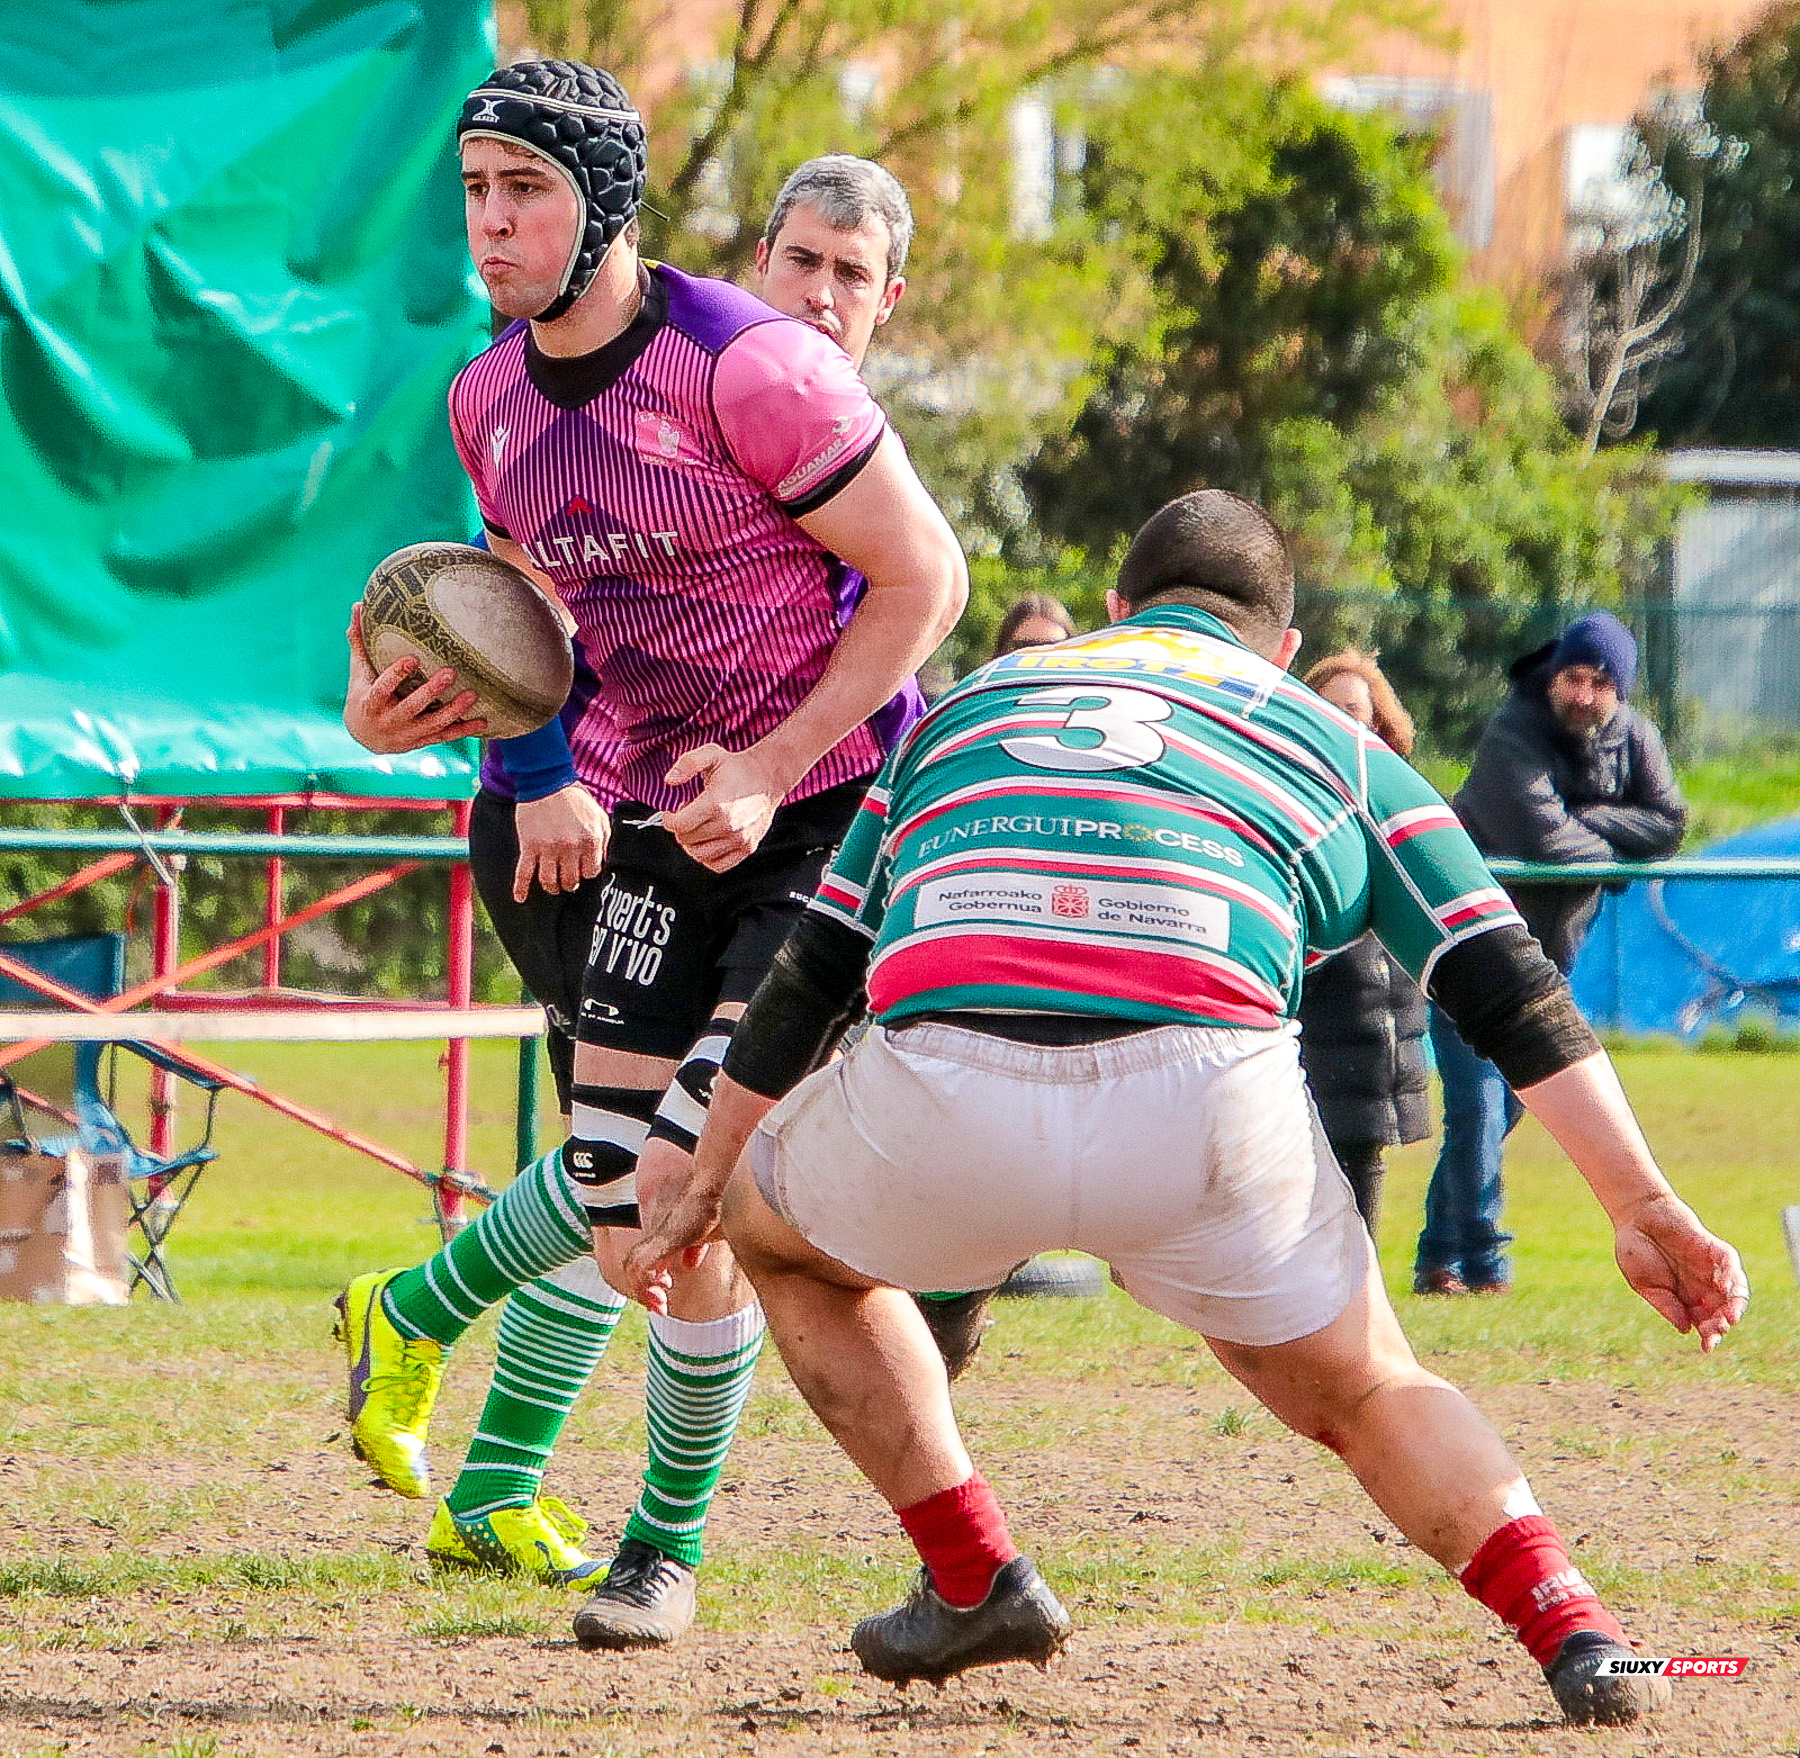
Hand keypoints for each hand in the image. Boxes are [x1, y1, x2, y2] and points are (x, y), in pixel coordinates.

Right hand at [344, 605, 486, 752]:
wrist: (365, 737)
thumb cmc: (363, 695)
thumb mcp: (358, 671)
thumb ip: (359, 641)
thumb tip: (357, 604)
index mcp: (371, 702)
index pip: (382, 688)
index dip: (396, 675)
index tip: (412, 658)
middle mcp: (389, 720)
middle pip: (412, 706)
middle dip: (432, 691)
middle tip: (451, 673)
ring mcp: (408, 733)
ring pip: (433, 723)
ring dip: (454, 711)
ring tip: (473, 695)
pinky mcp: (422, 741)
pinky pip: (445, 736)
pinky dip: (464, 730)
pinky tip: (482, 721)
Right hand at [512, 785, 608, 902]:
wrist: (546, 780)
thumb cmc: (575, 798)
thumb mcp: (599, 816)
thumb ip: (604, 840)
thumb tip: (601, 861)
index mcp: (590, 840)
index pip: (591, 872)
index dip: (587, 872)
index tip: (583, 869)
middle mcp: (570, 848)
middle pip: (571, 880)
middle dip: (571, 883)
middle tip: (569, 881)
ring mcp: (548, 849)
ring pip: (549, 881)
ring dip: (552, 888)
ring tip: (553, 887)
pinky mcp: (529, 846)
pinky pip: (524, 873)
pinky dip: (521, 888)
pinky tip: (521, 899)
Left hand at [621, 1183, 724, 1313]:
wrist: (710, 1188)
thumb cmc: (713, 1207)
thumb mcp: (707, 1234)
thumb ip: (696, 1248)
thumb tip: (688, 1264)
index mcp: (663, 1237)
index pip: (644, 1264)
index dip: (649, 1284)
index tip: (664, 1296)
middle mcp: (655, 1238)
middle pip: (632, 1267)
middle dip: (643, 1291)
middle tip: (661, 1307)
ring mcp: (656, 1238)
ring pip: (631, 1268)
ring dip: (642, 1290)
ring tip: (660, 1303)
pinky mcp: (662, 1241)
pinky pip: (642, 1267)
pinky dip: (646, 1281)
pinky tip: (663, 1287)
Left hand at [662, 743, 786, 871]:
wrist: (768, 777)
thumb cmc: (737, 767)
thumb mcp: (710, 754)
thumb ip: (687, 764)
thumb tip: (669, 781)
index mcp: (716, 804)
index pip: (679, 826)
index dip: (669, 819)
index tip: (672, 812)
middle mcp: (729, 825)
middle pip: (687, 841)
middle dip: (681, 829)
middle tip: (689, 815)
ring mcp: (740, 839)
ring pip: (700, 855)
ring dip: (693, 843)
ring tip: (700, 826)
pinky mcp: (747, 848)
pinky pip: (718, 865)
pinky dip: (708, 857)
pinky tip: (709, 840)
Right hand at [1611, 1192, 1748, 1352]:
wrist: (1635, 1214)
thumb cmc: (1635, 1249)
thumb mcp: (1644, 1284)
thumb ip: (1665, 1305)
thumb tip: (1686, 1329)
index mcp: (1684, 1298)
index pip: (1704, 1322)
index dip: (1708, 1336)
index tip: (1706, 1346)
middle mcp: (1702, 1286)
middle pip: (1722, 1311)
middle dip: (1721, 1324)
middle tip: (1715, 1330)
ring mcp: (1710, 1268)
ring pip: (1733, 1292)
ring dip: (1734, 1307)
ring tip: (1729, 1318)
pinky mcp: (1714, 1249)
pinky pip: (1731, 1266)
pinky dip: (1734, 1279)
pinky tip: (1728, 1290)